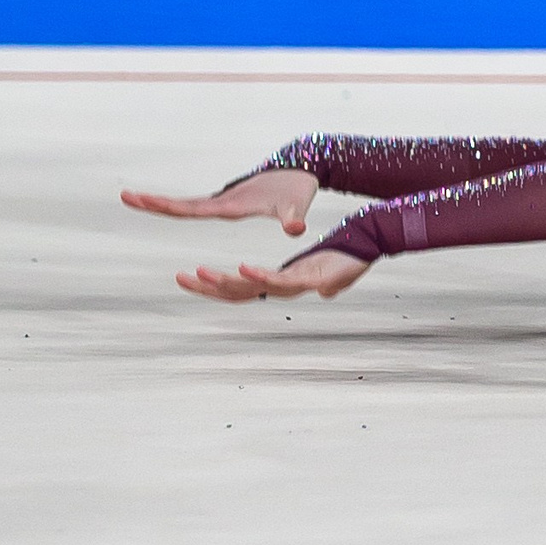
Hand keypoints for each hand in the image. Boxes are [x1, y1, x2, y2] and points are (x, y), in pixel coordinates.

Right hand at [123, 169, 318, 233]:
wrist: (301, 169)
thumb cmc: (296, 189)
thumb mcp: (295, 206)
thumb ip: (293, 218)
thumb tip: (296, 229)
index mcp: (231, 205)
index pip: (191, 208)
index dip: (165, 205)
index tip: (141, 198)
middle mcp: (223, 202)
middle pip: (182, 204)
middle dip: (153, 202)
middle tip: (125, 196)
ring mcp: (225, 202)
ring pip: (187, 205)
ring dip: (162, 203)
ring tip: (134, 198)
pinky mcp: (230, 203)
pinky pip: (198, 207)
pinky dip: (180, 207)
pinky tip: (169, 208)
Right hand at [175, 250, 367, 302]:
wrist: (366, 252)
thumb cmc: (345, 263)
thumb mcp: (325, 272)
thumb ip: (320, 281)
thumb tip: (323, 291)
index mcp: (279, 283)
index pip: (239, 290)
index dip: (213, 289)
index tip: (188, 278)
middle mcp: (282, 287)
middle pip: (237, 292)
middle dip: (207, 288)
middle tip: (179, 277)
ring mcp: (294, 285)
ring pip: (252, 289)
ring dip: (224, 281)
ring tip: (199, 272)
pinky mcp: (310, 280)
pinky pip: (280, 280)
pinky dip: (259, 276)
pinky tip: (241, 267)